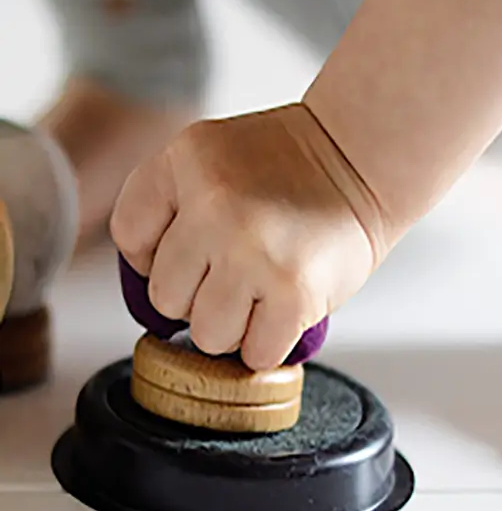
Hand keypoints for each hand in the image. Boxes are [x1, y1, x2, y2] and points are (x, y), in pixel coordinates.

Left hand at [111, 103, 383, 369]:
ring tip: (261, 293)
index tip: (193, 252)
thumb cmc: (287, 169)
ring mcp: (253, 251)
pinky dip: (269, 345)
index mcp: (185, 160)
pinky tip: (284, 311)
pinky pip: (255, 353)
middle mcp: (214, 205)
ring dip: (234, 327)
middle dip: (197, 297)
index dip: (157, 257)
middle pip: (166, 298)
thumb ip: (170, 207)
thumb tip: (151, 296)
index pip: (130, 239)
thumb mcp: (212, 157)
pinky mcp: (293, 293)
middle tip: (235, 273)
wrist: (361, 159)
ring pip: (207, 335)